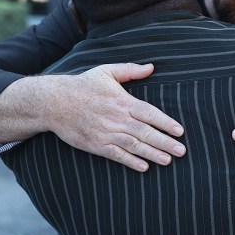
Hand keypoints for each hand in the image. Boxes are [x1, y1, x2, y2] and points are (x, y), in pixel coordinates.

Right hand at [46, 63, 185, 170]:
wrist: (52, 101)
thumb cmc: (83, 85)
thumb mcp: (106, 72)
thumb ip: (130, 70)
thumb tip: (151, 66)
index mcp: (123, 101)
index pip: (150, 113)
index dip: (166, 123)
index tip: (180, 131)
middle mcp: (117, 118)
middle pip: (146, 132)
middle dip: (165, 142)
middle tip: (182, 151)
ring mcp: (106, 132)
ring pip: (134, 146)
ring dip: (152, 154)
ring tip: (168, 161)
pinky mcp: (95, 144)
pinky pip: (116, 155)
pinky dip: (130, 161)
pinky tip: (144, 167)